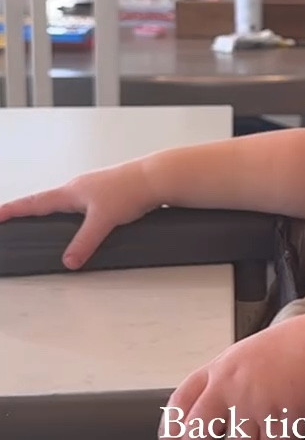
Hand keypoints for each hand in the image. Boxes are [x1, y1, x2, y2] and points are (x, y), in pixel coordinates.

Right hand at [0, 161, 158, 267]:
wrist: (155, 178)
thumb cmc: (130, 190)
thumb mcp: (103, 220)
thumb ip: (85, 242)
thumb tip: (68, 261)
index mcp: (71, 192)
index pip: (34, 203)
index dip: (13, 210)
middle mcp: (78, 188)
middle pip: (45, 200)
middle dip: (27, 209)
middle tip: (11, 217)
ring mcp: (92, 190)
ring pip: (64, 202)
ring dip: (50, 209)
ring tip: (38, 219)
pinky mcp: (106, 194)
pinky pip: (81, 205)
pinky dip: (72, 213)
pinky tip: (78, 220)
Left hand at [160, 315, 304, 439]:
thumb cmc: (292, 351)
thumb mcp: (245, 355)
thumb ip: (224, 381)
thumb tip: (209, 416)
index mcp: (218, 371)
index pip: (177, 406)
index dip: (169, 436)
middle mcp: (231, 390)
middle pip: (195, 438)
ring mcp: (255, 407)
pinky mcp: (281, 423)